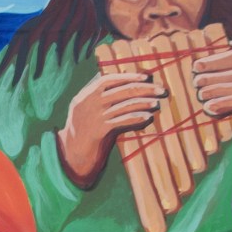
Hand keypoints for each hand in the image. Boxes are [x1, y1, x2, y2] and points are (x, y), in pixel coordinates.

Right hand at [57, 70, 166, 186]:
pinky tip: (147, 117)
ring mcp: (93, 117)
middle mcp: (88, 104)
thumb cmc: (84, 131)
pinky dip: (136, 118)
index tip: (146, 77)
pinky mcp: (98, 131)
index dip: (128, 76)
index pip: (108, 80)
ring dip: (144, 103)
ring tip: (157, 104)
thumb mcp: (87, 110)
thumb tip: (126, 83)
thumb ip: (101, 97)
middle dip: (144, 89)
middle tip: (161, 90)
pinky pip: (122, 121)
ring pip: (124, 105)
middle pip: (121, 91)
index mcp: (84, 95)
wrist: (70, 155)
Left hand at [193, 40, 231, 142]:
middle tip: (197, 83)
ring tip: (201, 95)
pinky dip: (218, 105)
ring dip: (207, 93)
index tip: (196, 68)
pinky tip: (208, 107)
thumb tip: (214, 44)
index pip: (224, 57)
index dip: (207, 63)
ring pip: (223, 88)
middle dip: (205, 80)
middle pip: (220, 74)